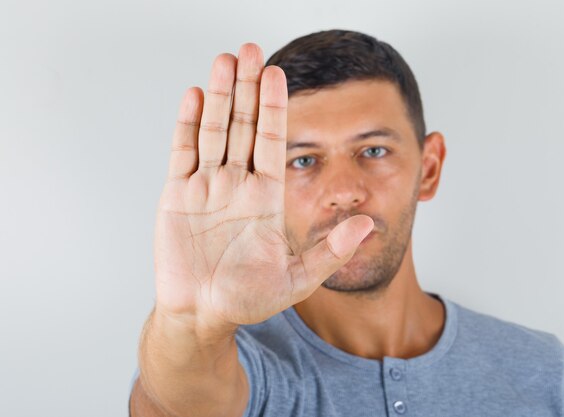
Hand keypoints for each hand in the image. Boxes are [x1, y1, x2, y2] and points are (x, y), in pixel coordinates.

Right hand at [153, 43, 372, 335]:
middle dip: (246, 88)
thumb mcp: (297, 278)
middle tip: (250, 49)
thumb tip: (368, 223)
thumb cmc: (248, 300)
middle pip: (242, 125)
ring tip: (223, 60)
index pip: (272, 141)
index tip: (278, 74)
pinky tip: (193, 96)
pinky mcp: (177, 195)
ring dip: (216, 95)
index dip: (274, 107)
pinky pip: (182, 152)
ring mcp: (206, 186)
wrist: (203, 315)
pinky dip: (187, 124)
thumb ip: (331, 250)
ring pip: (213, 130)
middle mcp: (238, 184)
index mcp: (266, 196)